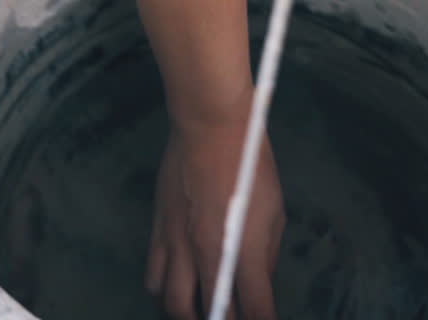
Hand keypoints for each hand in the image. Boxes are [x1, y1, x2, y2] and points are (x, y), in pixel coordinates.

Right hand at [146, 115, 284, 319]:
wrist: (210, 128)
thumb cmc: (251, 165)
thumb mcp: (274, 211)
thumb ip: (265, 254)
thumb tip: (258, 281)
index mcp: (243, 251)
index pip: (256, 310)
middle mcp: (206, 255)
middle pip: (209, 315)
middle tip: (230, 317)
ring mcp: (177, 244)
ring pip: (172, 303)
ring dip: (188, 314)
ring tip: (199, 310)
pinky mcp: (158, 230)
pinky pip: (153, 276)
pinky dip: (164, 291)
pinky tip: (176, 286)